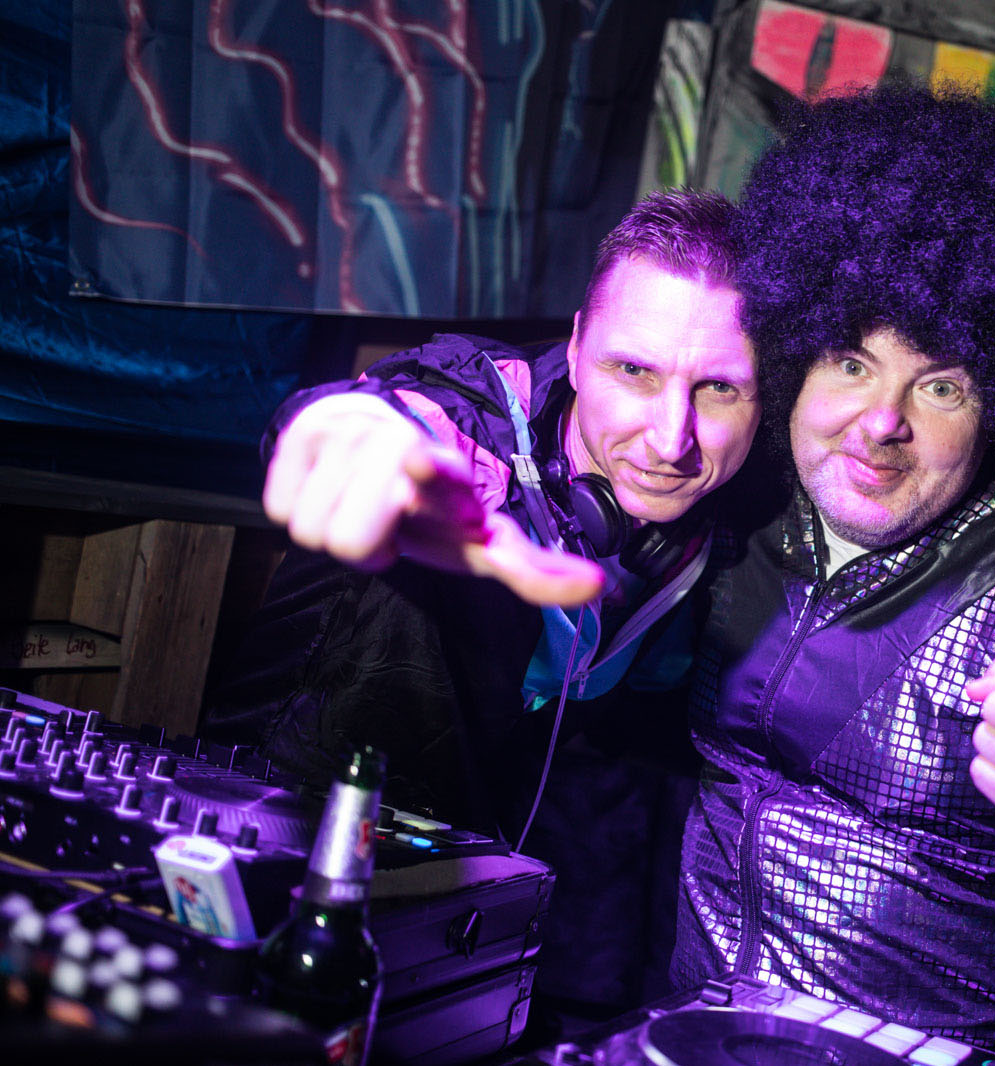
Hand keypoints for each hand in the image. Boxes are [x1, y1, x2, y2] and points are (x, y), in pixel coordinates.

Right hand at [263, 395, 601, 606]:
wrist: (383, 444)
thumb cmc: (437, 509)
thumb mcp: (482, 543)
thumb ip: (534, 573)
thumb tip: (597, 588)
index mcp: (449, 478)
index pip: (435, 472)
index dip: (430, 472)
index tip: (424, 463)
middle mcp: (396, 446)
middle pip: (343, 541)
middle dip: (361, 548)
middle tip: (388, 530)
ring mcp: (346, 433)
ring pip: (309, 529)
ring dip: (334, 529)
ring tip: (364, 512)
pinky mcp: (302, 430)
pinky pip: (279, 506)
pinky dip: (301, 509)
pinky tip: (333, 492)